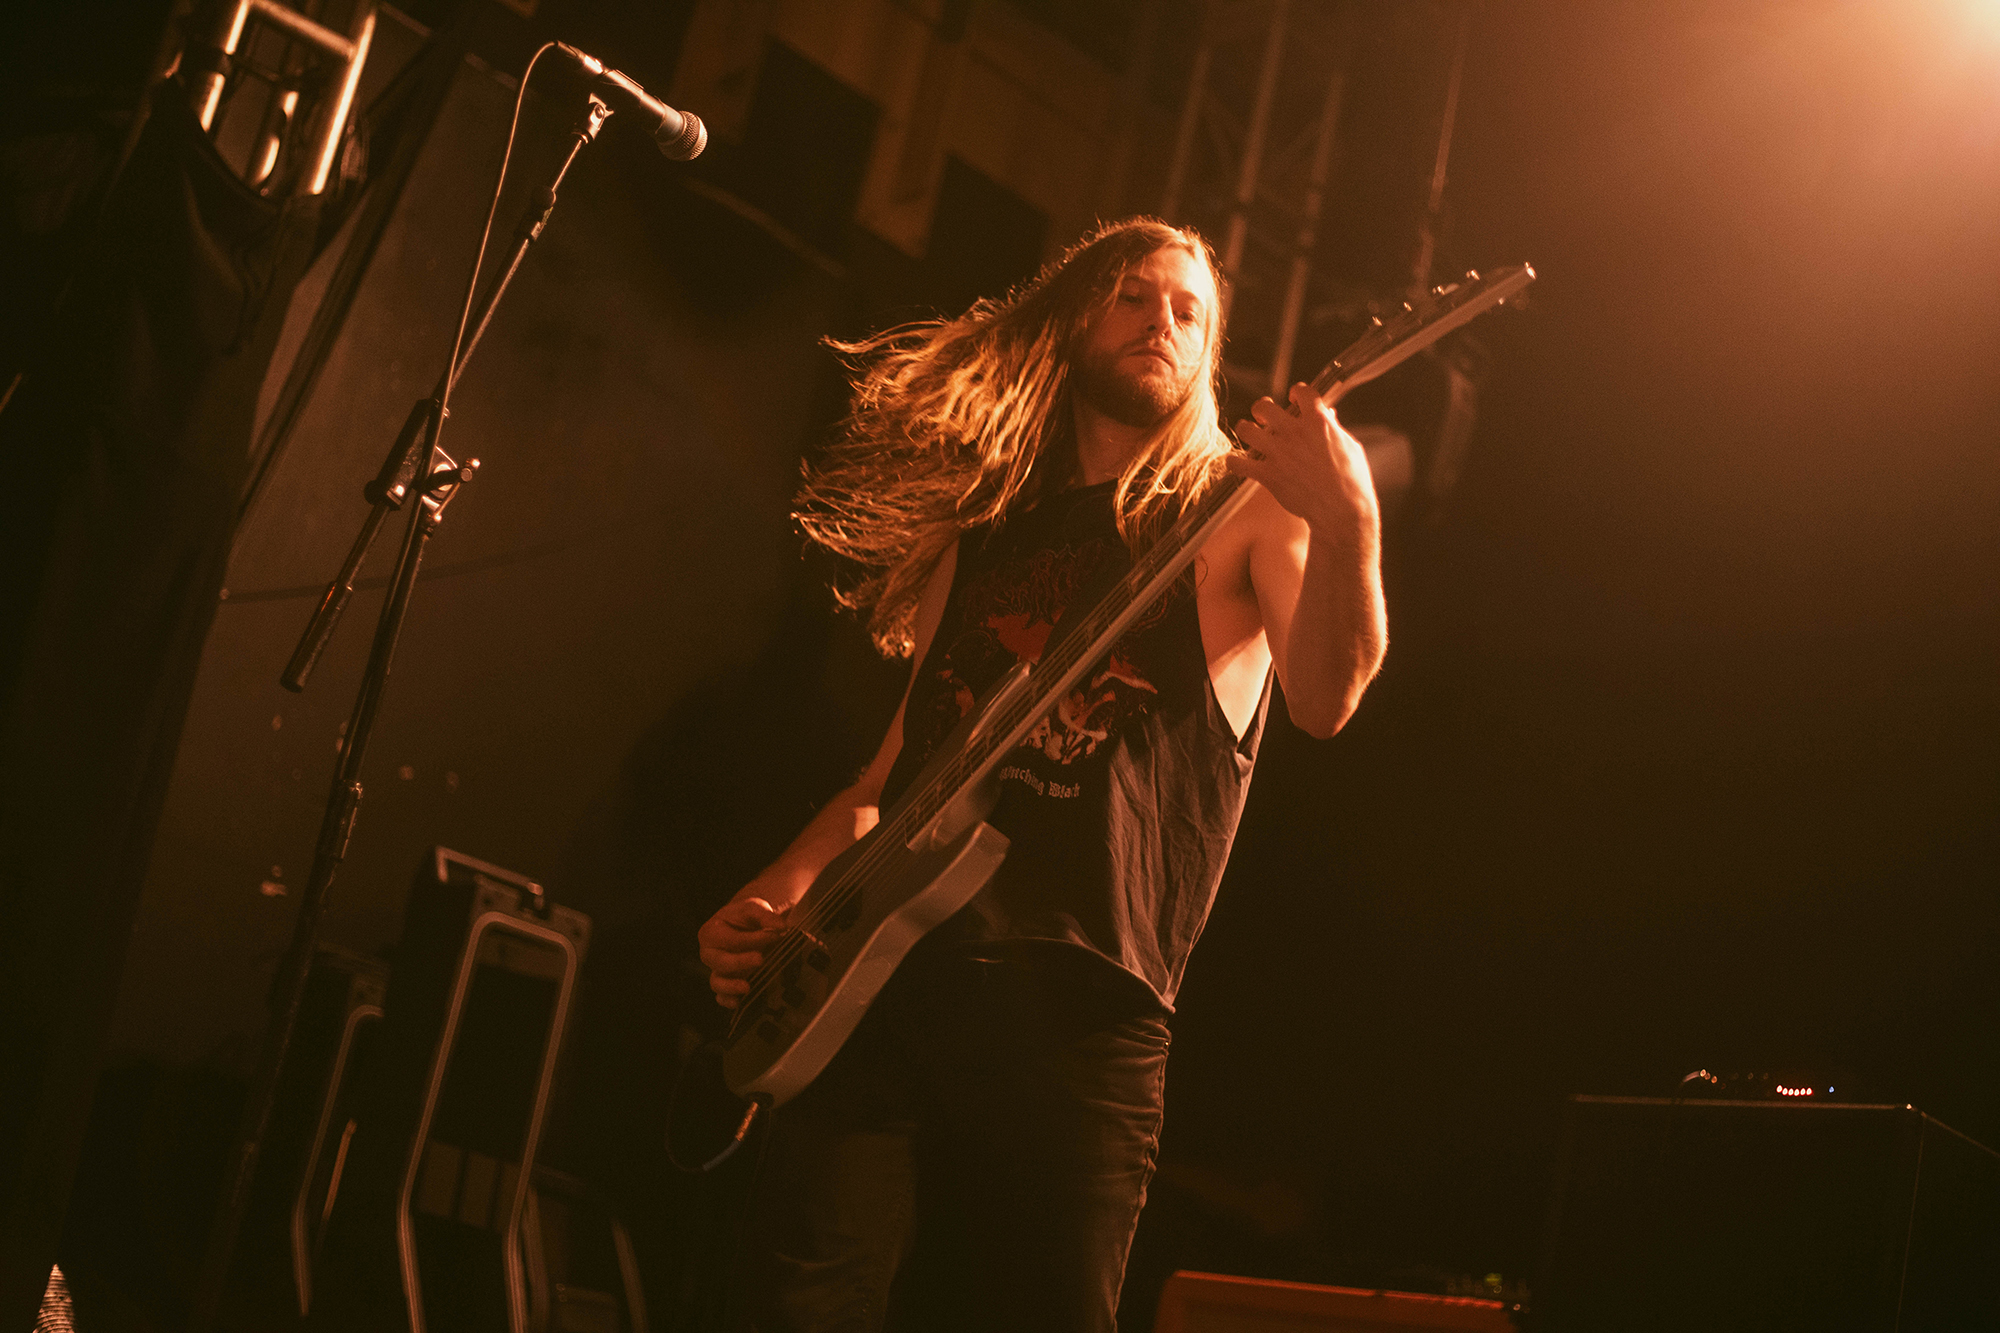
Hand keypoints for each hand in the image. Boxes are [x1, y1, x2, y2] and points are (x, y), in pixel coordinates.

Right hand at [698, 895, 789, 1008]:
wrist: (746, 927)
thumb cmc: (747, 917)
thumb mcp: (755, 909)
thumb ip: (766, 916)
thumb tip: (781, 927)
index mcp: (711, 932)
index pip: (730, 939)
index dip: (751, 939)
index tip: (774, 936)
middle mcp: (710, 953)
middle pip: (720, 961)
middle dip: (740, 962)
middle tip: (760, 959)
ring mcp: (717, 971)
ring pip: (717, 982)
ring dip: (731, 986)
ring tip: (747, 987)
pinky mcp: (725, 985)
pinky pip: (721, 996)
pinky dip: (728, 1000)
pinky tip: (739, 1002)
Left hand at [1227, 382, 1379, 532]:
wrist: (1341, 511)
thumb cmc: (1352, 481)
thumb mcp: (1349, 447)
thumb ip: (1334, 429)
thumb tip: (1328, 416)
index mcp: (1318, 422)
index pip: (1302, 391)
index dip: (1297, 392)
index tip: (1294, 399)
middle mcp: (1295, 433)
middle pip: (1263, 406)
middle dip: (1262, 409)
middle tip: (1265, 418)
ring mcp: (1278, 454)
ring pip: (1245, 429)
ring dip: (1246, 430)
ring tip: (1251, 435)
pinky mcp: (1268, 475)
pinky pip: (1237, 463)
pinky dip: (1234, 462)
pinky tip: (1238, 462)